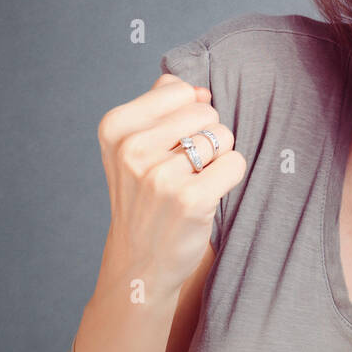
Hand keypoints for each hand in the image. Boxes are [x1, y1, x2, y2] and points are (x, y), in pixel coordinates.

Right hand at [95, 73, 246, 295]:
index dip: (187, 116)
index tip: (170, 145)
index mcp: (116, 127)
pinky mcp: (190, 199)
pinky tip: (208, 194)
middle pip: (206, 112)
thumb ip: (161, 104)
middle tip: (185, 168)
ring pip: (223, 136)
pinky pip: (236, 163)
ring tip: (194, 182)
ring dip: (218, 158)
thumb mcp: (132, 146)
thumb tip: (199, 89)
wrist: (140, 261)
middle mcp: (133, 149)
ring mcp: (160, 176)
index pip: (181, 91)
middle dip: (206, 136)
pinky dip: (230, 176)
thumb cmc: (144, 196)